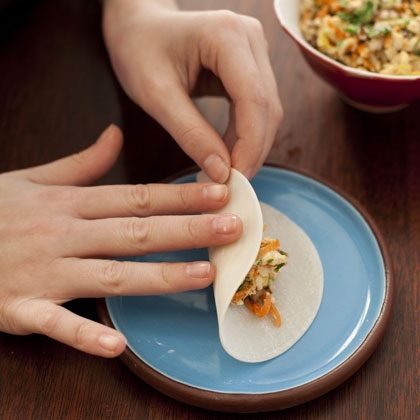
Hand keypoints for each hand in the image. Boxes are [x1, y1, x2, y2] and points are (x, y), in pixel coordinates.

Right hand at [0, 125, 241, 356]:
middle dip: (187, 230)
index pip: (138, 197)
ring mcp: (44, 272)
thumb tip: (116, 135)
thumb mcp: (34, 177)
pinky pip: (56, 322)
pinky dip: (85, 333)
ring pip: (111, 274)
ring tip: (203, 274)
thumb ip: (81, 162)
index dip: (181, 196)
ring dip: (159, 276)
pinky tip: (118, 343)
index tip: (220, 193)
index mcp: (70, 203)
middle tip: (232, 227)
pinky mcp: (20, 307)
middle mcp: (64, 234)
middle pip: (136, 232)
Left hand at [102, 0, 282, 181]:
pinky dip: (245, 136)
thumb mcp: (155, 94)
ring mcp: (253, 51)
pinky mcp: (250, 66)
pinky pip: (256, 109)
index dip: (249, 146)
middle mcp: (250, 39)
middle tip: (232, 185)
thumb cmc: (137, 49)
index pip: (254, 100)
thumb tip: (221, 172)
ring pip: (267, 111)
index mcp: (227, 36)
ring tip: (227, 173)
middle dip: (252, 152)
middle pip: (267, 108)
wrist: (136, 26)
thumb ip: (190, 133)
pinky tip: (228, 154)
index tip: (234, 180)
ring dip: (251, 147)